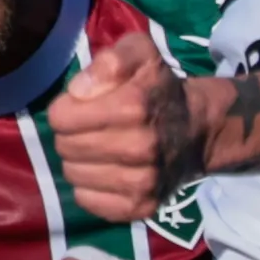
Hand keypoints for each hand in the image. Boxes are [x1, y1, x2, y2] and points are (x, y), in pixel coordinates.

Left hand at [47, 33, 209, 222]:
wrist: (197, 130)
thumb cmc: (159, 88)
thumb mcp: (140, 53)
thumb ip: (109, 61)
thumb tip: (78, 91)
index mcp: (134, 106)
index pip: (61, 117)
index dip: (65, 108)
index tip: (81, 106)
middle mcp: (139, 147)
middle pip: (65, 147)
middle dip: (70, 134)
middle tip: (89, 128)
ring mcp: (142, 182)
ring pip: (73, 175)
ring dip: (79, 161)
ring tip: (98, 148)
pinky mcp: (141, 207)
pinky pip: (88, 200)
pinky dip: (88, 187)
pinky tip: (104, 171)